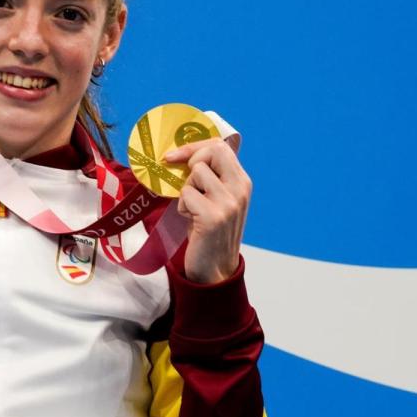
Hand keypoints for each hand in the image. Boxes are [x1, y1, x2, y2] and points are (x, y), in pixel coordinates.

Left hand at [163, 137, 251, 283]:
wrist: (215, 269)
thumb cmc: (209, 231)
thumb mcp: (216, 199)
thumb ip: (210, 177)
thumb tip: (182, 154)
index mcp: (242, 182)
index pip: (221, 146)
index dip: (195, 146)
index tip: (174, 155)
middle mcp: (240, 189)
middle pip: (213, 151)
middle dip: (191, 160)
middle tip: (186, 181)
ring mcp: (229, 203)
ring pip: (195, 173)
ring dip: (185, 190)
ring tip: (192, 209)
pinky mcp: (214, 216)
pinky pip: (186, 194)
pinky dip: (182, 207)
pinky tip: (191, 220)